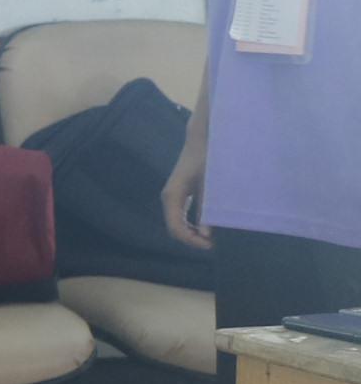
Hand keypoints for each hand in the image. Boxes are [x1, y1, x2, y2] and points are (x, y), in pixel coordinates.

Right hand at [164, 132, 213, 249]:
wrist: (204, 138)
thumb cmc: (208, 158)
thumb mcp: (210, 184)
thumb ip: (206, 208)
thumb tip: (206, 233)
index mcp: (172, 196)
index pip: (176, 228)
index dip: (191, 241)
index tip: (210, 246)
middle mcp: (169, 198)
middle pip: (175, 228)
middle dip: (192, 239)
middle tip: (213, 244)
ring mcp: (174, 196)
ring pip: (178, 222)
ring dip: (193, 232)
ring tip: (212, 236)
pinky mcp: (181, 193)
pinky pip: (183, 215)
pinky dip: (193, 223)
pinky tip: (208, 224)